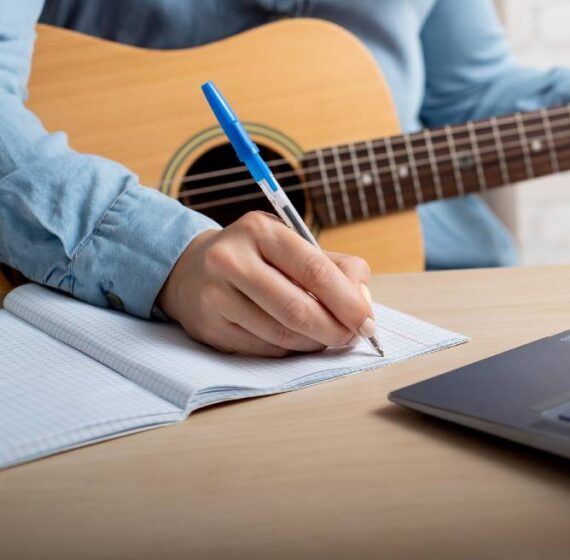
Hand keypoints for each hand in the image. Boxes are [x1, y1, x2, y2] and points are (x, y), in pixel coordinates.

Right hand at [157, 211, 373, 356]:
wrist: (190, 269)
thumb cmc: (257, 257)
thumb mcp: (293, 245)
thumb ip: (335, 266)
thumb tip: (363, 301)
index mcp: (261, 230)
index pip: (315, 270)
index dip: (348, 301)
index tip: (367, 322)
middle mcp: (231, 259)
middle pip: (297, 309)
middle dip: (335, 330)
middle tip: (352, 337)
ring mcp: (215, 295)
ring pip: (281, 334)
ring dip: (314, 343)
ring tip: (327, 337)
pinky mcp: (208, 327)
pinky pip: (263, 348)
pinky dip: (290, 350)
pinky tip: (297, 340)